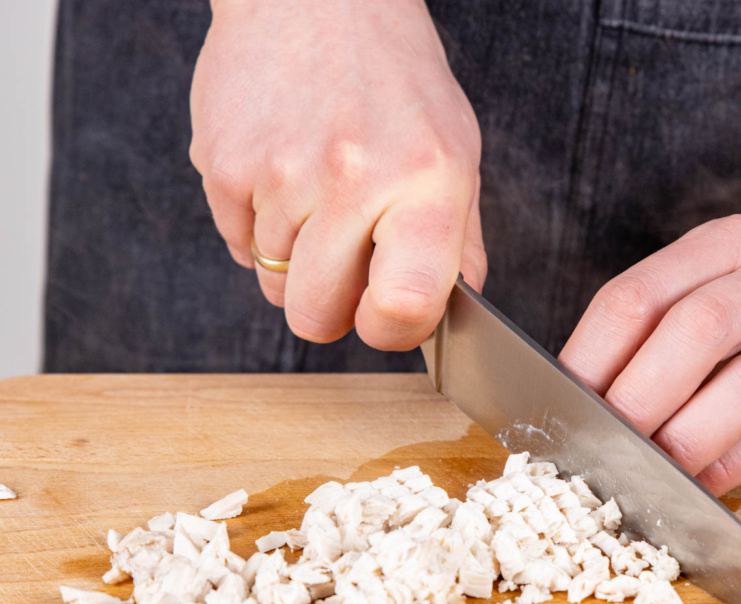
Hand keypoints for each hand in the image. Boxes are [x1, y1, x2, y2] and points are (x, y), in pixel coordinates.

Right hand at [189, 0, 484, 348]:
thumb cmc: (396, 78)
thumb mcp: (456, 152)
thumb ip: (460, 241)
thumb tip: (455, 311)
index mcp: (425, 182)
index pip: (401, 307)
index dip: (392, 331)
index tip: (388, 315)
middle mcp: (351, 179)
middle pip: (315, 318)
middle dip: (331, 307)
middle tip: (348, 263)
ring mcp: (279, 173)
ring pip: (272, 286)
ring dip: (297, 262)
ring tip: (320, 195)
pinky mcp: (223, 164)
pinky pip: (237, 247)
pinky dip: (260, 230)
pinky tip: (286, 176)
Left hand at [559, 215, 740, 494]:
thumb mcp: (724, 283)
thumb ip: (662, 328)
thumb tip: (581, 402)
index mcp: (729, 245)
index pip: (638, 295)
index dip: (589, 358)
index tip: (557, 405)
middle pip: (693, 332)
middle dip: (635, 399)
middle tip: (600, 447)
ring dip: (684, 439)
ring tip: (645, 472)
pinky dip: (732, 465)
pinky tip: (700, 484)